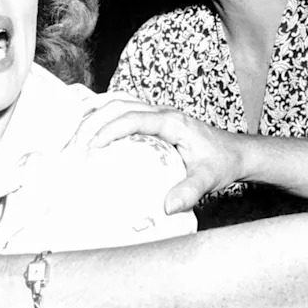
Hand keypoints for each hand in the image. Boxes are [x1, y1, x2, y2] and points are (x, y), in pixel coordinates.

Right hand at [82, 99, 246, 213]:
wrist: (234, 152)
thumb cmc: (221, 162)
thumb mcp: (208, 178)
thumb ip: (190, 190)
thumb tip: (168, 206)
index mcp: (173, 121)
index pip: (134, 117)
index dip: (110, 129)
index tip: (92, 146)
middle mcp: (162, 112)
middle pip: (120, 104)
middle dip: (94, 120)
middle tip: (74, 143)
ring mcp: (157, 113)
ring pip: (119, 101)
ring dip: (95, 113)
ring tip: (72, 131)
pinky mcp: (153, 119)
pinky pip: (123, 108)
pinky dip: (102, 114)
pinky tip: (88, 125)